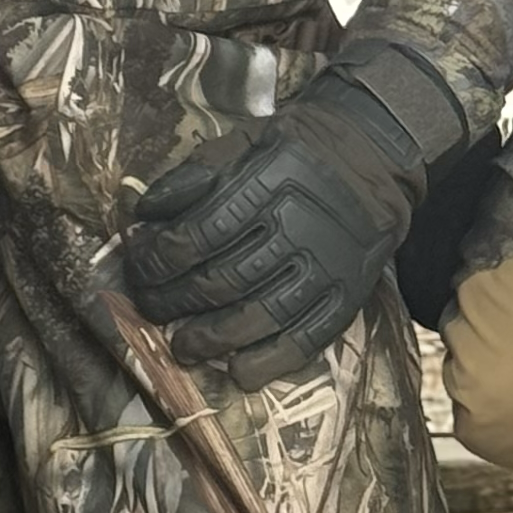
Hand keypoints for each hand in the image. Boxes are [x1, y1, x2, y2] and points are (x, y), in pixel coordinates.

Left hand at [121, 52, 460, 388]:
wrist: (372, 156)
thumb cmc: (295, 150)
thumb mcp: (242, 141)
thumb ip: (194, 174)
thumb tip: (142, 214)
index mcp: (269, 182)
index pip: (201, 233)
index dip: (159, 258)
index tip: (140, 269)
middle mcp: (300, 225)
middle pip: (224, 279)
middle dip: (175, 302)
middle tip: (151, 310)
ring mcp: (327, 264)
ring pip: (261, 315)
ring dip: (214, 339)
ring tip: (185, 346)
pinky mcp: (348, 294)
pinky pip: (308, 337)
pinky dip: (271, 360)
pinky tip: (240, 371)